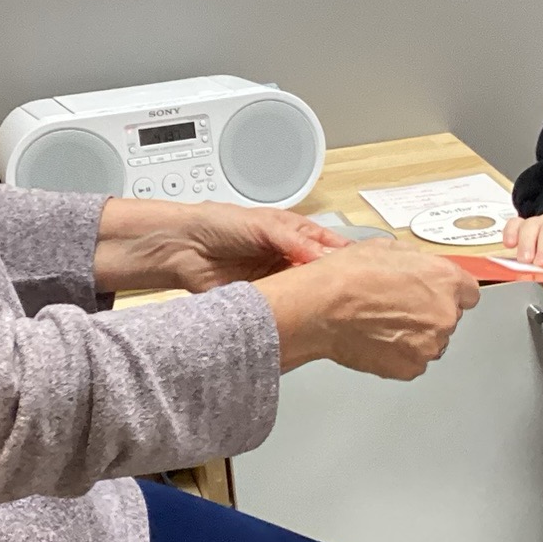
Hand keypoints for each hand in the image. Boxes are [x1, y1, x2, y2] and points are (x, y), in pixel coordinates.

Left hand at [94, 199, 344, 293]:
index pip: (328, 247)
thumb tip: (323, 255)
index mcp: (295, 234)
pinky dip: (292, 313)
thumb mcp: (264, 225)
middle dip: (332, 283)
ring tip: (328, 308)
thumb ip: (295, 240)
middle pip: (320, 274)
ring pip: (304, 294)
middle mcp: (289, 258)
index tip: (359, 269)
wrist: (184, 248)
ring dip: (313, 300)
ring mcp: (278, 281)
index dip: (344, 258)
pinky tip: (301, 317)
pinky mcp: (264, 301)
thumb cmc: (218, 224)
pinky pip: (284, 309)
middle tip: (346, 294)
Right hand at [256, 241, 481, 379]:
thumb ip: (417, 261)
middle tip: (396, 306)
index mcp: (445, 280)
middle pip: (449, 317)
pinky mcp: (411, 368)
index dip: (448, 292)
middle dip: (428, 313)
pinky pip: (413, 361)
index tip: (434, 293)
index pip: (469, 292)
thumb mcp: (388, 248)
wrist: (320, 308)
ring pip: (431, 341)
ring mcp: (430, 345)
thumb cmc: (347, 276)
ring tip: (382, 323)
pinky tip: (377, 340)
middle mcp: (445, 314)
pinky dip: (399, 354)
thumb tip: (421, 268)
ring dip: (415, 335)